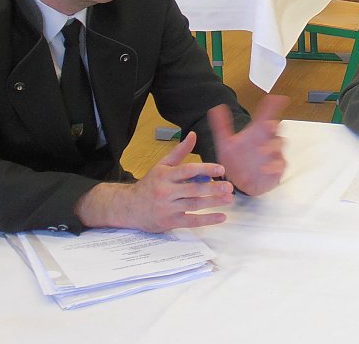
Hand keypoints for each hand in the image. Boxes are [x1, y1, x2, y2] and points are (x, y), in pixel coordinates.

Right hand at [75, 131, 233, 231]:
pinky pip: (191, 221)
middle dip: (213, 188)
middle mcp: (166, 191)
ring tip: (229, 199)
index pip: (187, 171)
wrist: (129, 207)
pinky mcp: (169, 222)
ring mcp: (167, 208)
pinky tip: (221, 217)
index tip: (221, 169)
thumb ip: (179, 152)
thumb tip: (193, 135)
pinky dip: (207, 220)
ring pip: (193, 205)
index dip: (205, 169)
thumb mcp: (162, 165)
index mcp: (165, 175)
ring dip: (213, 203)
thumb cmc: (149, 184)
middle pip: (192, 189)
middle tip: (229, 187)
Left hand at [210, 94, 287, 195]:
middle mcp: (267, 140)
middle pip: (276, 127)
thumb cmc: (235, 160)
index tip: (278, 98)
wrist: (239, 182)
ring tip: (262, 150)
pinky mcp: (277, 168)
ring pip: (279, 144)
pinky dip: (275, 165)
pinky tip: (266, 168)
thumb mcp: (225, 144)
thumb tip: (215, 108)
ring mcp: (274, 153)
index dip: (273, 105)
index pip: (266, 115)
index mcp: (256, 132)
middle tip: (268, 125)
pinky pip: (280, 164)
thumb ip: (221, 126)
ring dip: (273, 146)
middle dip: (274, 125)